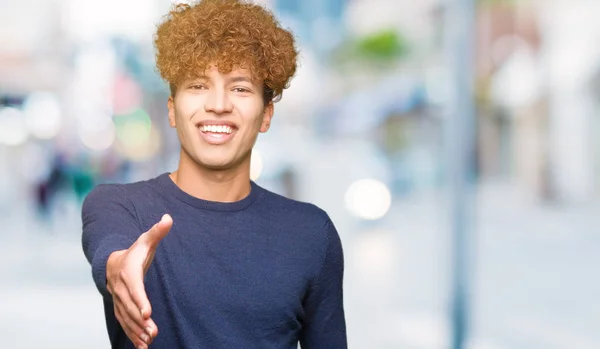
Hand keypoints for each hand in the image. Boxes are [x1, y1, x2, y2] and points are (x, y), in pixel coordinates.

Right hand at [106, 214, 172, 348]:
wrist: (112, 262)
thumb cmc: (135, 251)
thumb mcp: (146, 240)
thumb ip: (157, 231)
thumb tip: (168, 218)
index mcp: (128, 271)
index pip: (134, 288)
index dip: (140, 300)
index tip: (147, 312)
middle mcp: (121, 287)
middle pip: (129, 306)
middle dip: (140, 320)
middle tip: (153, 331)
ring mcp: (118, 298)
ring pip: (126, 317)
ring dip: (137, 330)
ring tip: (149, 341)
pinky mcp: (120, 307)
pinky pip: (124, 322)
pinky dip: (132, 335)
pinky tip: (142, 346)